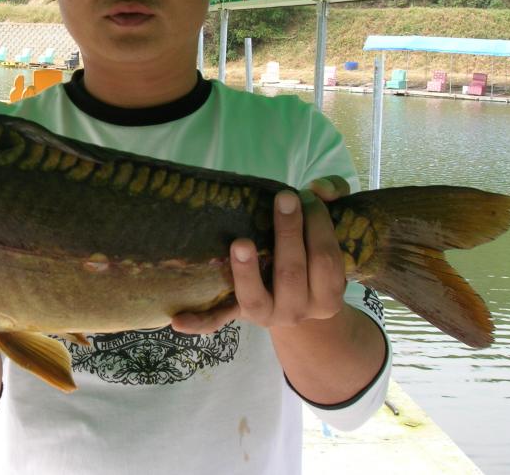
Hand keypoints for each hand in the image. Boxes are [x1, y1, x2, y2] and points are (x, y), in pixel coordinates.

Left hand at [171, 176, 349, 333]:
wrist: (297, 303)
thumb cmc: (310, 253)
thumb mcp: (327, 230)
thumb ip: (332, 200)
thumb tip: (321, 187)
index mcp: (326, 295)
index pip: (326, 260)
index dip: (319, 227)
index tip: (307, 195)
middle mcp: (297, 310)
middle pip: (292, 273)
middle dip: (289, 234)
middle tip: (283, 198)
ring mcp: (265, 315)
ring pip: (255, 299)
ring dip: (245, 272)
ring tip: (239, 243)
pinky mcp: (236, 314)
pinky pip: (217, 320)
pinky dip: (199, 322)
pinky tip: (177, 319)